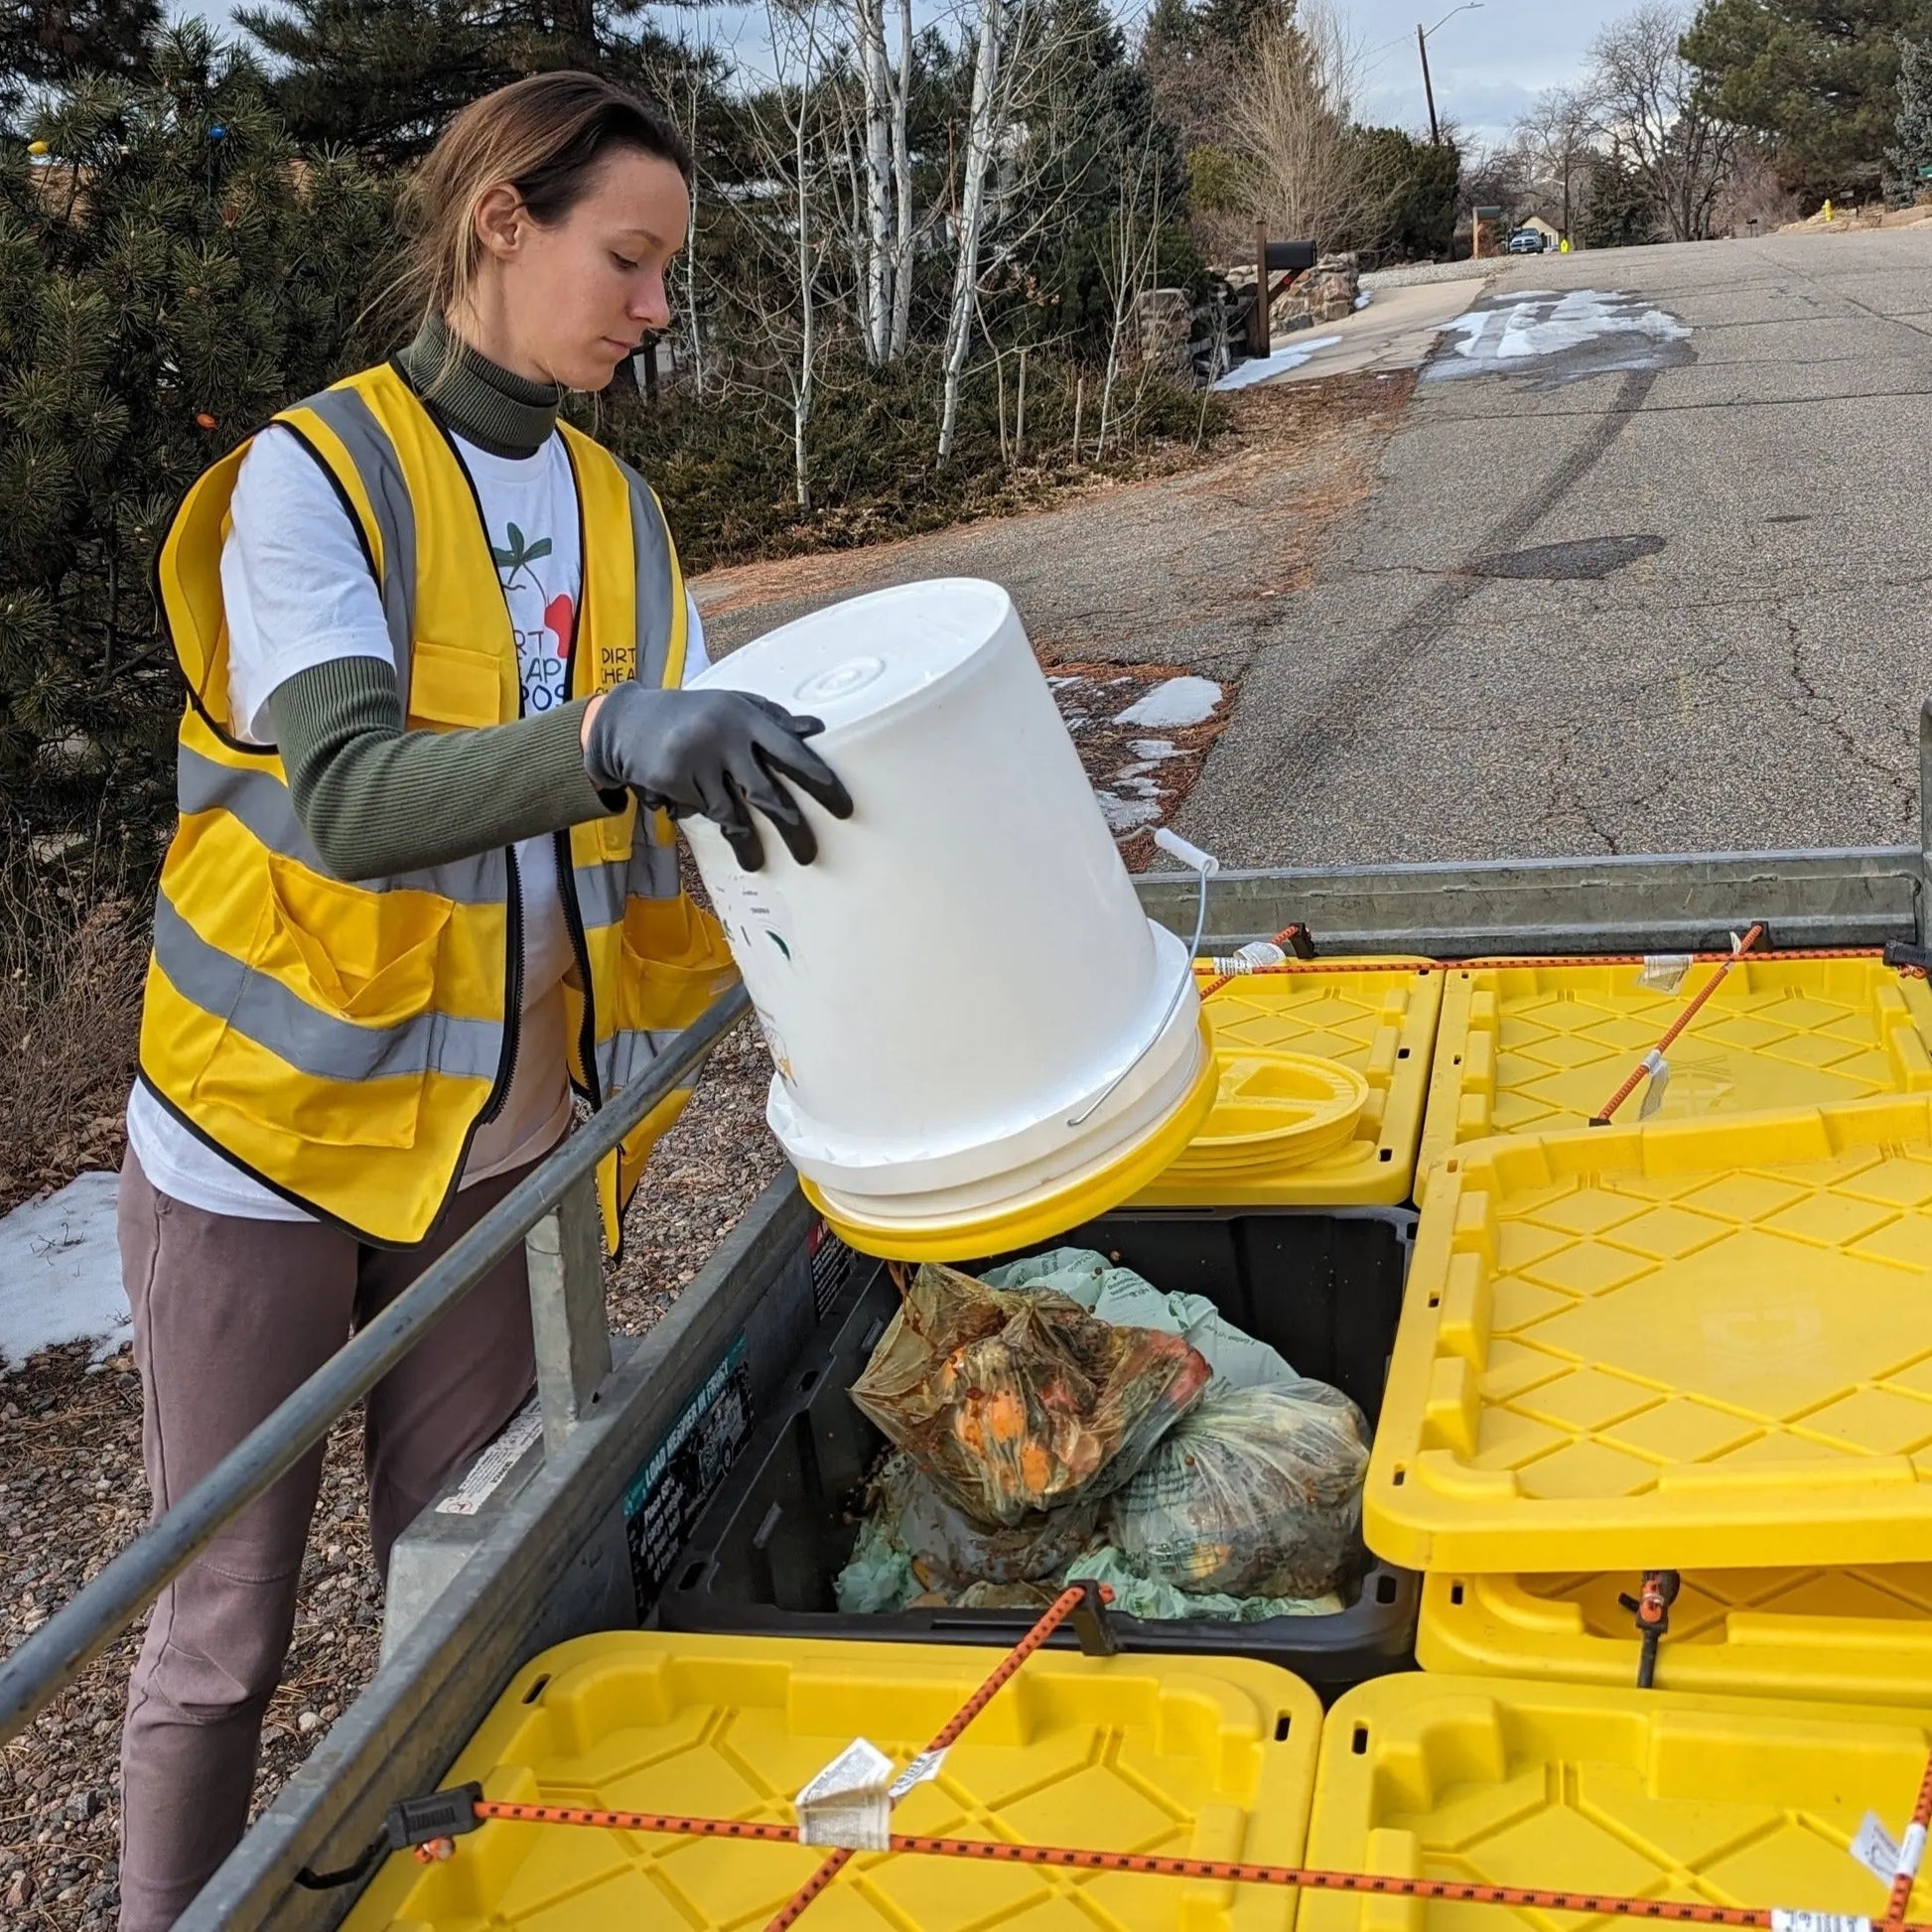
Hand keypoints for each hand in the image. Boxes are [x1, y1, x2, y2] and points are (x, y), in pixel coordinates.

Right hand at [584, 683, 852, 869]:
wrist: (629, 720)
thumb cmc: (694, 713)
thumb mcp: (733, 704)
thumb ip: (773, 718)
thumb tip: (817, 728)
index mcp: (747, 716)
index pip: (793, 753)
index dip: (821, 783)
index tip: (844, 809)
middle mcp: (726, 736)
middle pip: (768, 793)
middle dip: (793, 829)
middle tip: (810, 856)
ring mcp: (698, 758)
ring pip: (733, 814)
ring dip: (748, 844)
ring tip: (756, 862)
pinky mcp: (674, 778)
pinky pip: (701, 812)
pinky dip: (704, 817)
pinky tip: (695, 812)